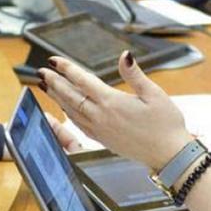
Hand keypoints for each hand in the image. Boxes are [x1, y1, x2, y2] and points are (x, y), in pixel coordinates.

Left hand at [39, 52, 188, 169]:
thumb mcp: (155, 94)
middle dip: (54, 83)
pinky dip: (68, 114)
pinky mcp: (103, 140)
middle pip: (71, 97)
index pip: (83, 81)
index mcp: (112, 103)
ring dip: (57, 97)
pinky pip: (79, 124)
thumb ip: (135, 74)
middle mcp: (101, 117)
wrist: (169, 155)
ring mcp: (100, 130)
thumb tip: (125, 55)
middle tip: (40, 71)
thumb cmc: (167, 124)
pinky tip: (65, 109)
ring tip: (46, 86)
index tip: (54, 60)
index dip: (67, 69)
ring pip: (72, 111)